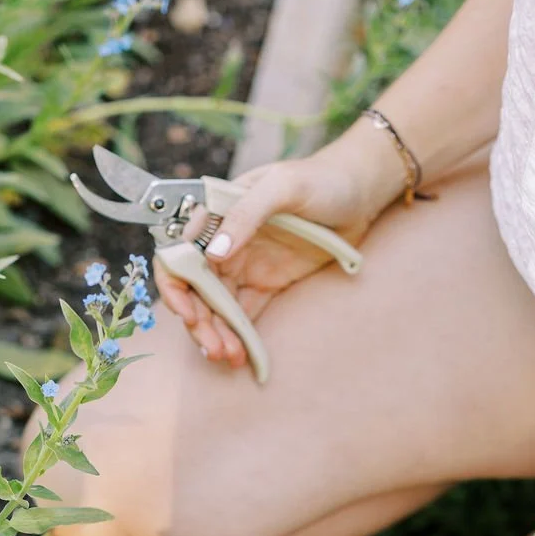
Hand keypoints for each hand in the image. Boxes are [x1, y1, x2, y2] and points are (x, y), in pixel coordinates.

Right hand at [156, 127, 402, 366]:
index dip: (175, 285)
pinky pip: (244, 314)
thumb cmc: (320, 179)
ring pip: (217, 306)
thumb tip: (215, 254)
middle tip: (213, 348)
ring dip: (217, 333)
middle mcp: (223, 242)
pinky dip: (239, 335)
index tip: (187, 312)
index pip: (179, 252)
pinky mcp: (265, 283)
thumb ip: (246, 214)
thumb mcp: (282, 186)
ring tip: (229, 356)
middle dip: (199, 321)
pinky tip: (241, 354)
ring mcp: (243, 265)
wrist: (359, 193)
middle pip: (195, 288)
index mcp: (216, 214)